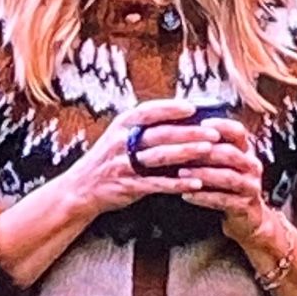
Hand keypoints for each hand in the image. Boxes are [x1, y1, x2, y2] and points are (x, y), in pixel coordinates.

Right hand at [64, 99, 208, 222]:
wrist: (81, 188)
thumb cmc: (111, 158)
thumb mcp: (122, 135)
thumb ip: (147, 126)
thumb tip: (186, 114)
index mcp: (122, 125)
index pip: (148, 111)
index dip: (171, 108)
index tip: (193, 107)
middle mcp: (121, 141)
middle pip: (160, 134)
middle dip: (189, 132)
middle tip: (215, 132)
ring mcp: (124, 164)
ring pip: (159, 157)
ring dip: (186, 153)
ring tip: (209, 151)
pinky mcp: (128, 185)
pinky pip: (156, 184)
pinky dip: (177, 183)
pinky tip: (196, 184)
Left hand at [169, 116, 270, 245]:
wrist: (248, 219)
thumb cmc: (227, 187)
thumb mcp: (224, 165)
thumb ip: (210, 149)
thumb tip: (182, 131)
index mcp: (247, 151)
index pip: (238, 132)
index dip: (222, 126)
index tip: (202, 123)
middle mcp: (252, 166)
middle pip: (231, 153)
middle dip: (205, 152)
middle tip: (182, 152)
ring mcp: (251, 187)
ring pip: (227, 177)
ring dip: (203, 174)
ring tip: (181, 173)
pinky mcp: (245, 206)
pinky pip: (223, 200)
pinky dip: (203, 197)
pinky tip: (187, 195)